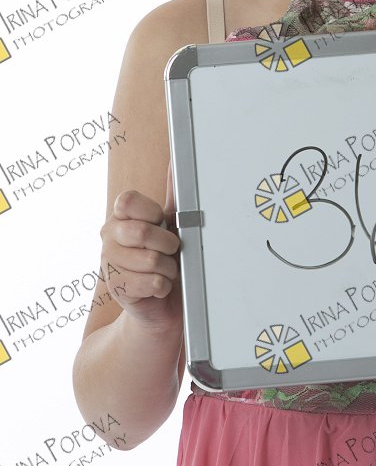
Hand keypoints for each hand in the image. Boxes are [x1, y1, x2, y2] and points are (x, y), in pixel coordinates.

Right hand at [99, 160, 183, 331]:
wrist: (161, 302)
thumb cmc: (166, 258)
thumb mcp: (172, 226)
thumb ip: (174, 197)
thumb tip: (178, 164)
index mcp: (120, 216)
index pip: (127, 201)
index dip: (150, 212)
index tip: (161, 222)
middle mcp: (108, 237)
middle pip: (141, 232)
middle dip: (168, 244)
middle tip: (171, 251)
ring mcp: (108, 263)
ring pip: (151, 260)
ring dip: (169, 268)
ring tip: (166, 270)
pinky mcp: (115, 288)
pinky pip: (151, 282)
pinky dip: (164, 286)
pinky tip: (159, 286)